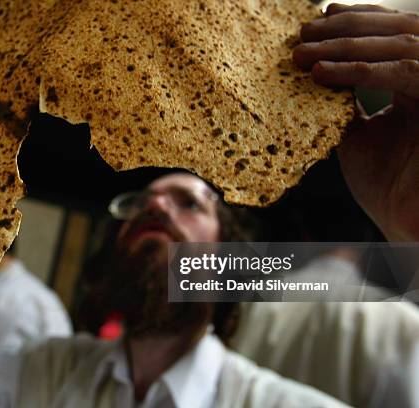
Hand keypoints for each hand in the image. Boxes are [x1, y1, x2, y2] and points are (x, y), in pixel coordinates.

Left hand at [293, 4, 418, 240]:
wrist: (408, 223)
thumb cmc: (386, 184)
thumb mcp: (357, 135)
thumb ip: (343, 104)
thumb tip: (316, 74)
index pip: (395, 34)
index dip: (359, 19)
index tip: (319, 16)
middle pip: (398, 31)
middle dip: (346, 28)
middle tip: (303, 32)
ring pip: (401, 46)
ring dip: (345, 46)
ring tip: (301, 52)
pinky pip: (404, 74)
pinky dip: (359, 71)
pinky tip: (321, 74)